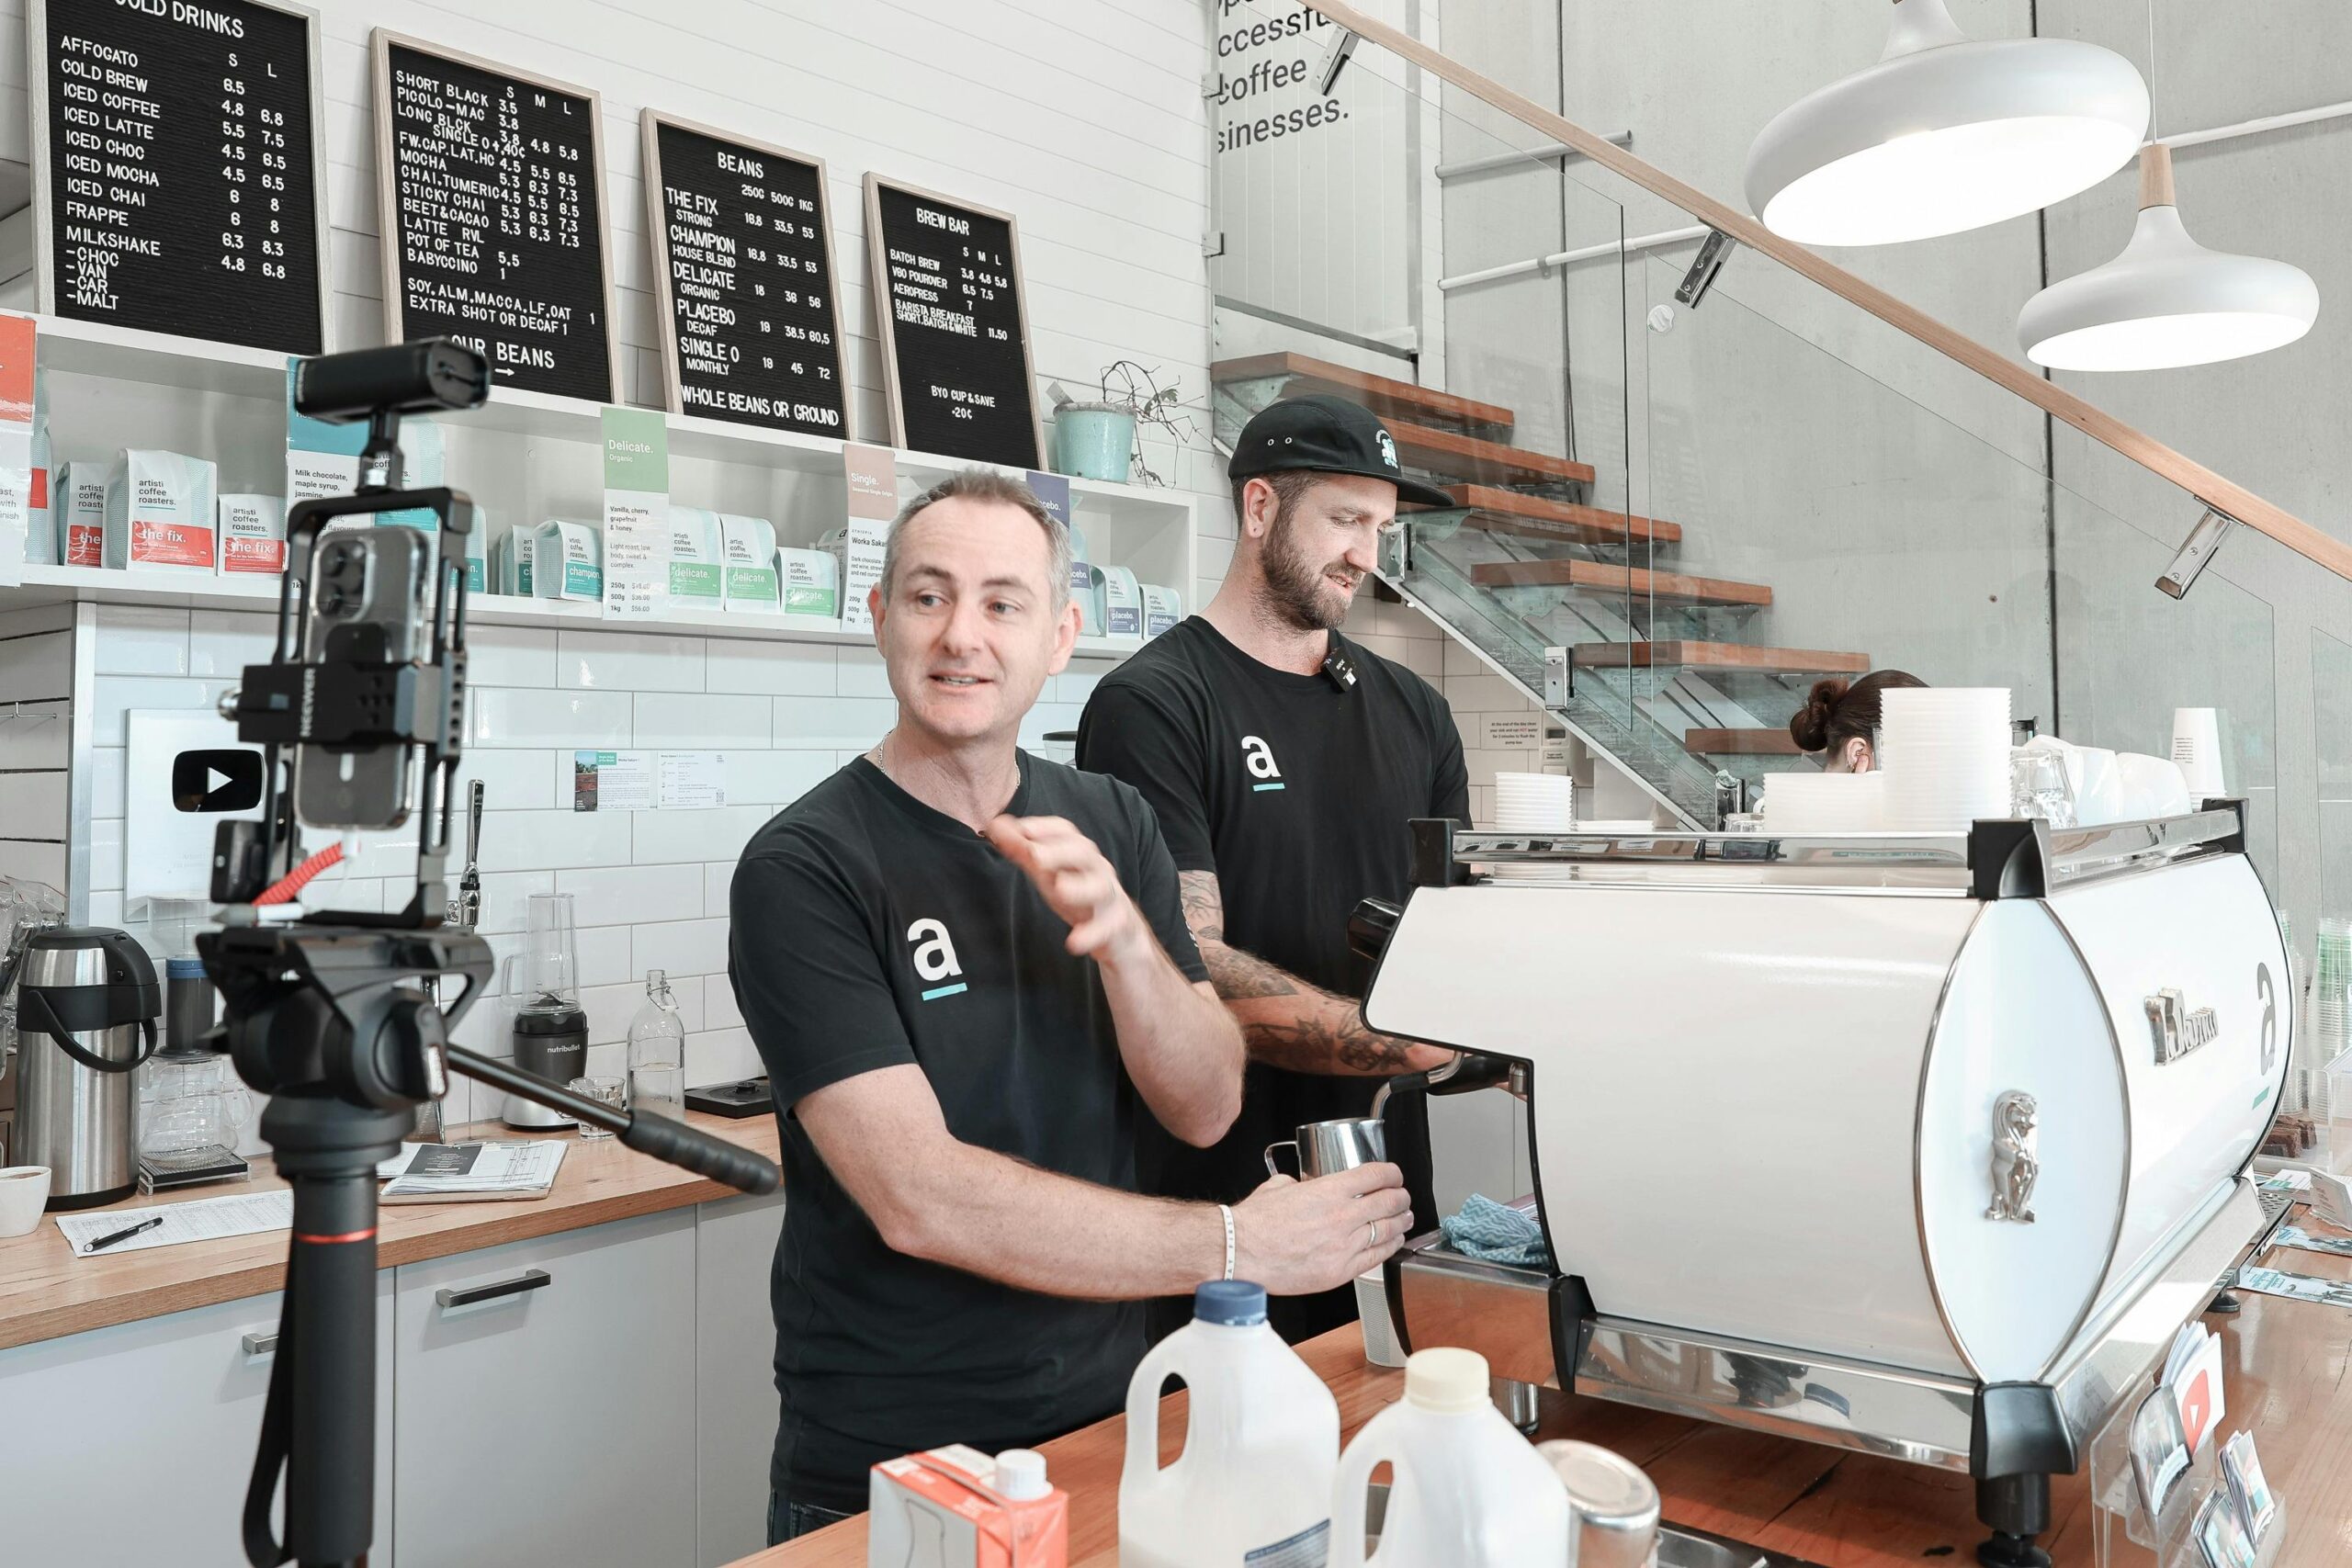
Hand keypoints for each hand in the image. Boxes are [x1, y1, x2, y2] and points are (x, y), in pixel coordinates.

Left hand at [985, 815, 1144, 961]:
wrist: (1120, 930)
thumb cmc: (1078, 892)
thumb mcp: (1048, 872)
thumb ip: (1022, 850)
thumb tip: (995, 825)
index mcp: (1079, 853)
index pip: (1065, 832)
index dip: (1044, 828)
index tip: (1022, 829)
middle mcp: (1096, 869)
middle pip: (1084, 854)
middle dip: (1060, 853)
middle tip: (1034, 856)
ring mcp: (1107, 897)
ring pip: (1099, 888)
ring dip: (1080, 888)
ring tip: (1060, 890)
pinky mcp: (1115, 925)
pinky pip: (1107, 928)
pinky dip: (1091, 934)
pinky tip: (1073, 942)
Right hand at [1231, 1162, 1411, 1295]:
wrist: (1240, 1252)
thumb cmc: (1254, 1222)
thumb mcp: (1279, 1187)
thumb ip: (1301, 1186)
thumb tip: (1305, 1187)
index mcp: (1329, 1190)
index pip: (1375, 1176)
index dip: (1391, 1173)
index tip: (1394, 1175)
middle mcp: (1342, 1216)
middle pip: (1389, 1202)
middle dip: (1400, 1197)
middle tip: (1402, 1196)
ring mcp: (1344, 1246)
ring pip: (1387, 1230)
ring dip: (1400, 1221)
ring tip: (1404, 1218)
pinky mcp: (1340, 1271)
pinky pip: (1376, 1257)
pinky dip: (1389, 1247)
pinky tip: (1392, 1242)